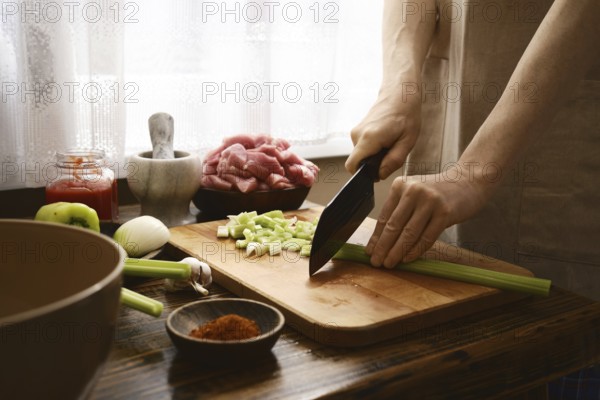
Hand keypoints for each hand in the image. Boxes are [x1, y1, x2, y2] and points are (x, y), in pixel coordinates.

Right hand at [345, 90, 420, 179]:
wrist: (399, 94)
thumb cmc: (406, 115)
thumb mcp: (407, 142)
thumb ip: (393, 161)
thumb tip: (379, 175)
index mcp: (369, 138)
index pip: (352, 166)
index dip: (363, 174)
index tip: (377, 172)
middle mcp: (357, 135)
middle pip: (357, 161)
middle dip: (371, 165)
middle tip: (390, 154)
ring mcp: (355, 131)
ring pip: (360, 155)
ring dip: (373, 156)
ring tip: (389, 144)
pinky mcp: (357, 130)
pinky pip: (361, 147)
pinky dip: (372, 149)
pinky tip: (385, 140)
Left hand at [366, 166, 491, 267]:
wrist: (469, 181)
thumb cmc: (438, 191)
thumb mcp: (415, 192)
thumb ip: (400, 210)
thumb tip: (382, 239)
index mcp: (400, 185)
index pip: (384, 216)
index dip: (376, 236)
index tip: (369, 251)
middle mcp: (413, 191)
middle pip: (394, 225)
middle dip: (383, 247)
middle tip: (376, 262)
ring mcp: (430, 201)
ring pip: (409, 233)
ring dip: (397, 251)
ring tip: (389, 263)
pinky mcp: (445, 212)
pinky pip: (427, 237)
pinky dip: (416, 250)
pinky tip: (407, 259)